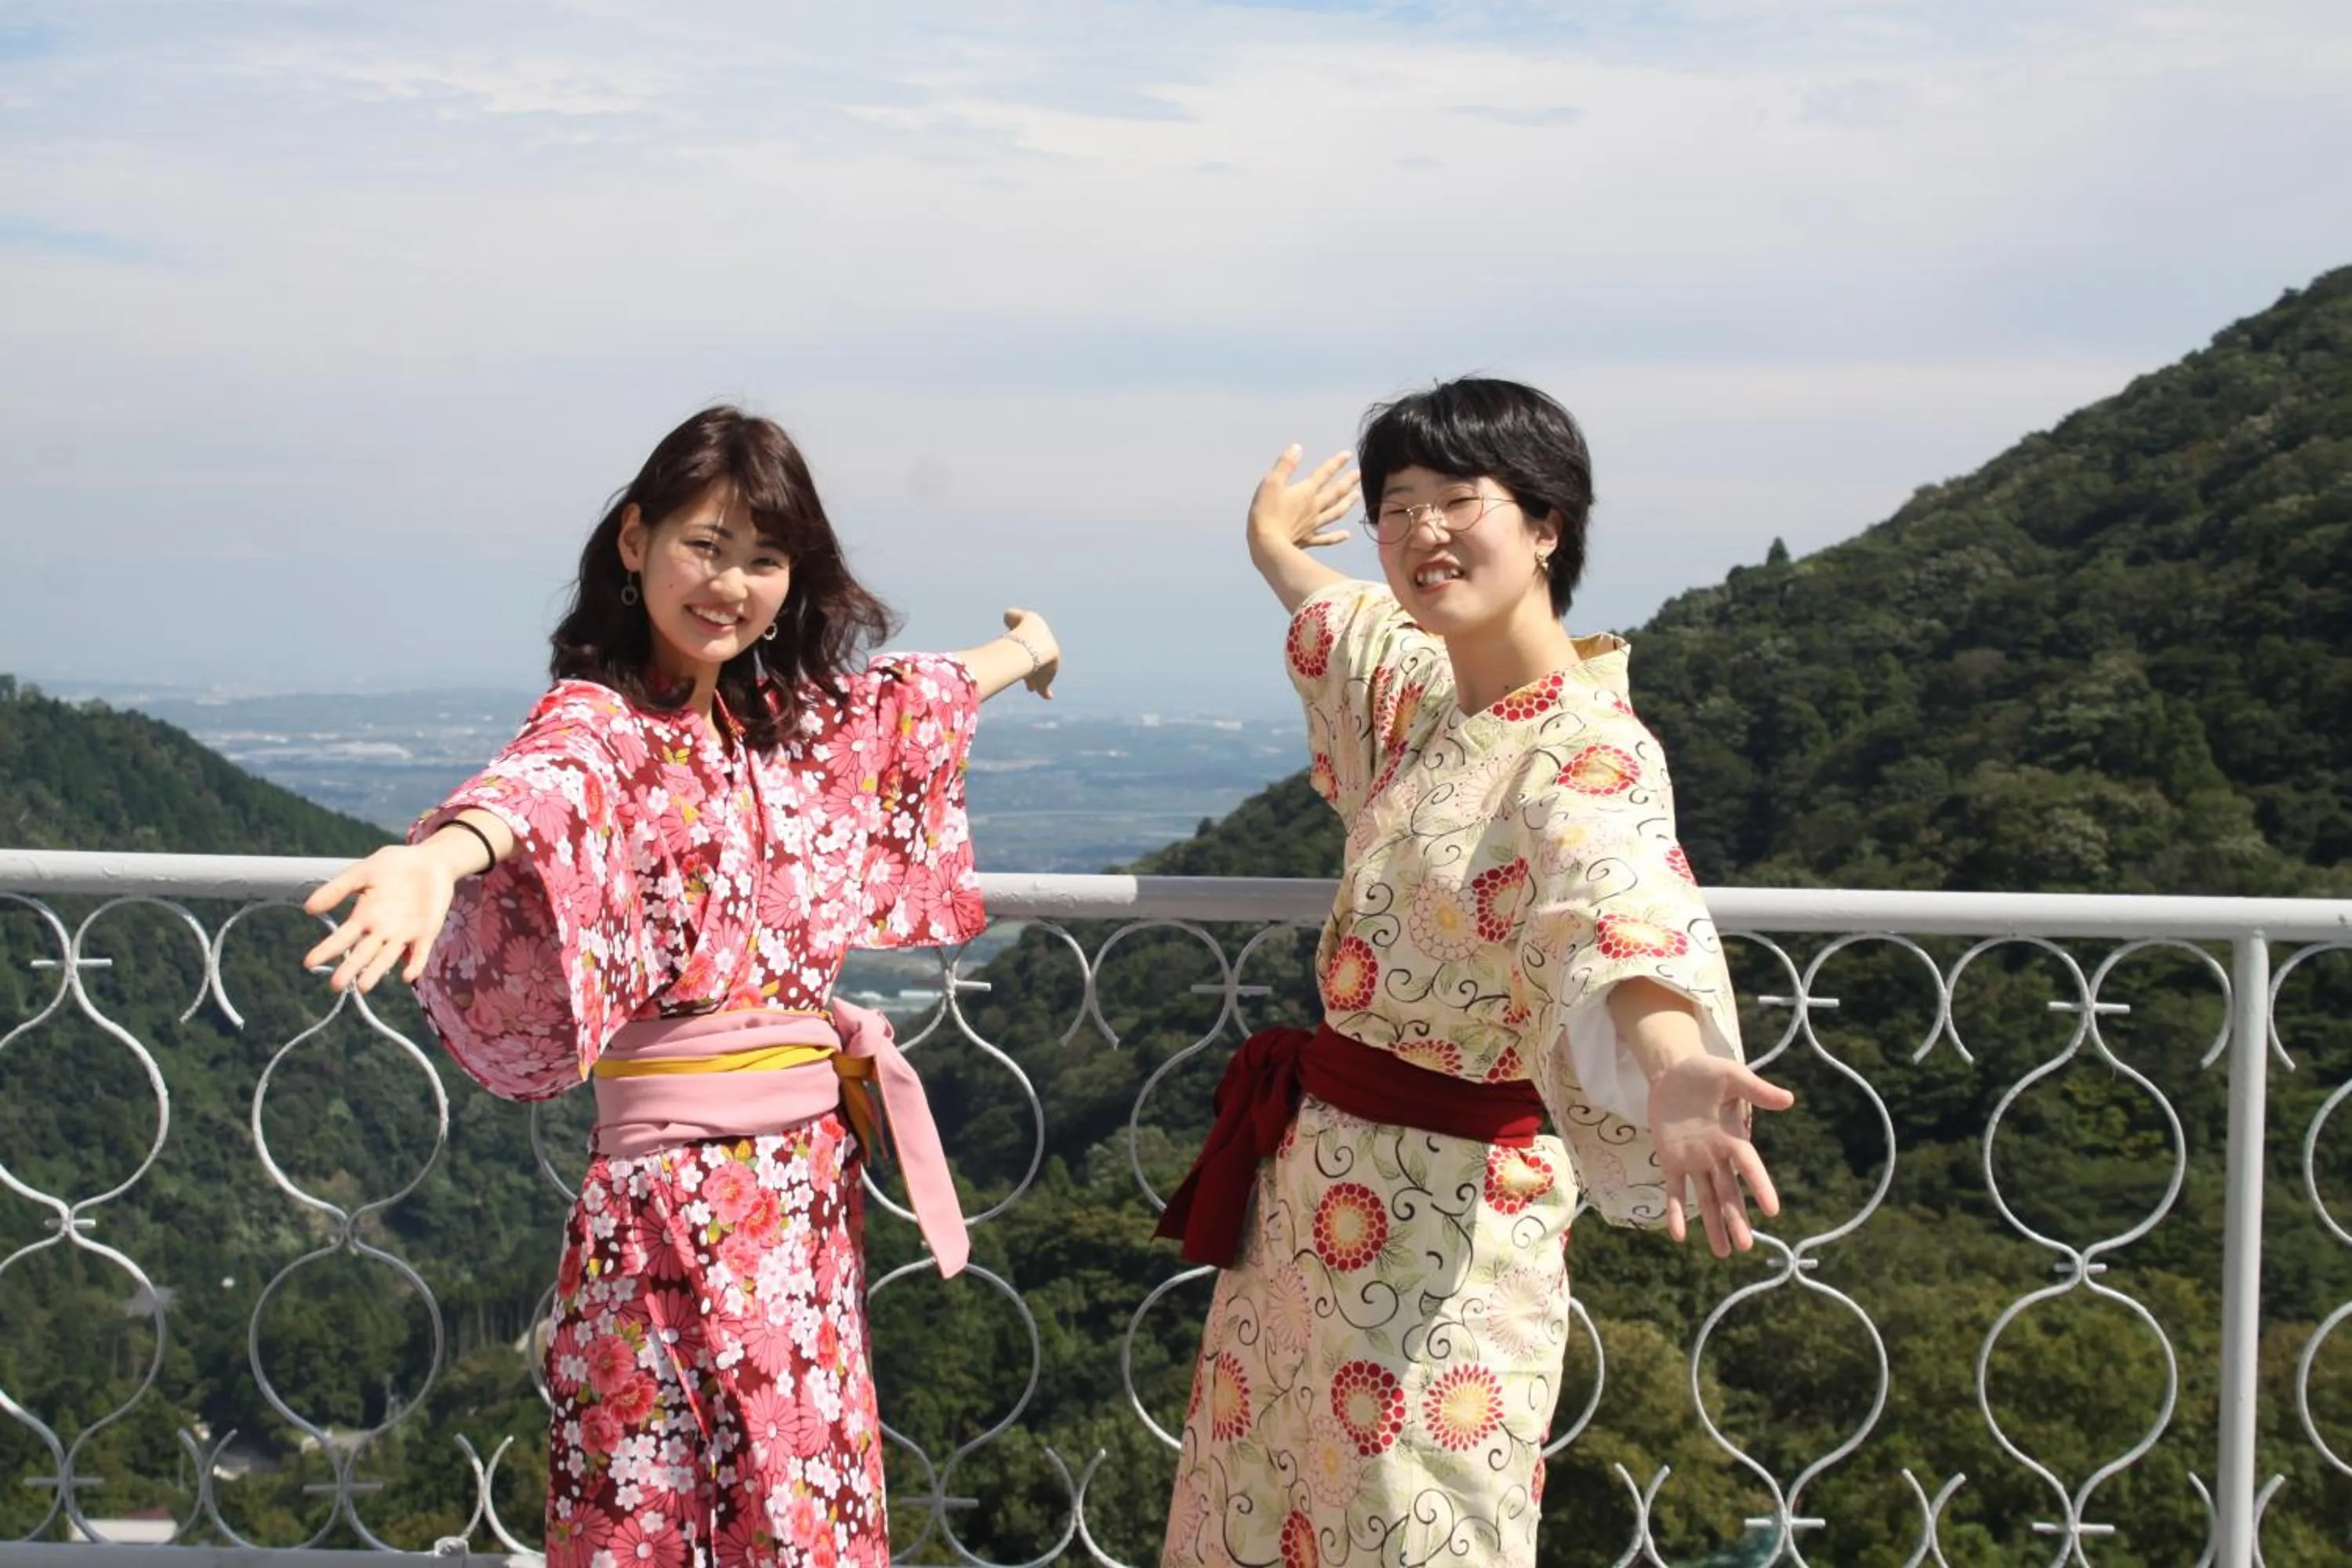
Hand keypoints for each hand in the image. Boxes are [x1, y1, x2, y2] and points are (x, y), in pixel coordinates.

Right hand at [301, 844, 461, 993]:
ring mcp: (404, 934)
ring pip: (387, 958)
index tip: (309, 963)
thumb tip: (308, 908)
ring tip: (363, 986)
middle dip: (349, 968)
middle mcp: (381, 930)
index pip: (342, 937)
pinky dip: (414, 964)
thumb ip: (338, 889)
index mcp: (364, 916)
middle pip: (362, 954)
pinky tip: (406, 975)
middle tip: (336, 985)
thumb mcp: (362, 872)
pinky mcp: (426, 934)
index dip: (326, 949)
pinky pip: (419, 953)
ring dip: (376, 972)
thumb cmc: (393, 865)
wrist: (431, 860)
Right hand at [1002, 607, 1059, 699]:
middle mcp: (1048, 655)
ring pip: (1040, 677)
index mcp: (1043, 640)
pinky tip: (1048, 695)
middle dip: (1032, 669)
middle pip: (1039, 664)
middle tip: (1027, 673)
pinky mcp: (1045, 680)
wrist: (1034, 639)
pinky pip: (1044, 688)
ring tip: (1030, 687)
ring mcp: (1048, 668)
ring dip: (1034, 681)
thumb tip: (1008, 616)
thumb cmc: (1022, 627)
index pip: (1035, 648)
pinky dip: (1044, 691)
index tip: (1017, 656)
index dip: (1025, 651)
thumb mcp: (1014, 617)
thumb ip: (1011, 617)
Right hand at [1247, 444, 1358, 554]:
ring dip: (1347, 503)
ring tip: (1357, 496)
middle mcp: (1314, 507)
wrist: (1267, 545)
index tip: (1348, 455)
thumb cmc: (1266, 513)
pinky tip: (1346, 535)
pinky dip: (1337, 536)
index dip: (1336, 463)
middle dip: (1348, 482)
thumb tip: (1297, 447)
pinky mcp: (1308, 540)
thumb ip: (1285, 465)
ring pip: (1335, 513)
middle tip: (1360, 474)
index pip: (1323, 474)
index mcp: (1306, 492)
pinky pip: (1326, 539)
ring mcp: (1313, 525)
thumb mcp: (1272, 483)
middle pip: (1335, 493)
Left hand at [1647, 1054, 1794, 1257]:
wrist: (1673, 1071)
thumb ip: (1756, 1089)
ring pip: (1705, 1198)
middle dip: (1736, 1218)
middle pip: (1729, 1192)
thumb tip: (1789, 1099)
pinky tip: (1678, 1236)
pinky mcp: (1670, 1160)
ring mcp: (1693, 1161)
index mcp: (1733, 1137)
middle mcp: (1716, 1155)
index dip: (1761, 1187)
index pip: (1750, 1167)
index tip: (1773, 1211)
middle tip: (1746, 1247)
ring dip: (1713, 1224)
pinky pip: (1674, 1190)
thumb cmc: (1706, 1073)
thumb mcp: (1731, 1075)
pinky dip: (1674, 1211)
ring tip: (1723, 1253)